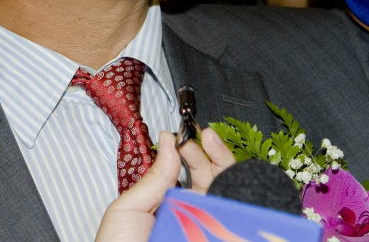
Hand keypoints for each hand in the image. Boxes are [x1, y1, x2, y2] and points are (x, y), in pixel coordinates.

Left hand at [95, 127, 234, 241]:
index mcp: (169, 209)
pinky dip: (240, 187)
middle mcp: (192, 218)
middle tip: (200, 138)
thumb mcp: (128, 211)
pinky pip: (238, 213)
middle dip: (208, 152)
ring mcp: (208, 228)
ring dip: (223, 161)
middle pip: (212, 178)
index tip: (185, 136)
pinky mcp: (222, 234)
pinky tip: (229, 171)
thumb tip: (167, 142)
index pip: (187, 175)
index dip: (190, 152)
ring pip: (228, 191)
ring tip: (211, 141)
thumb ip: (153, 178)